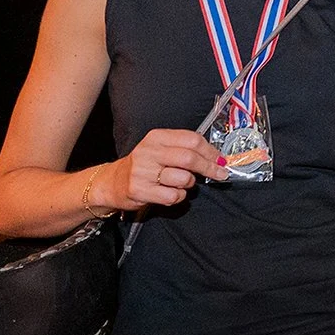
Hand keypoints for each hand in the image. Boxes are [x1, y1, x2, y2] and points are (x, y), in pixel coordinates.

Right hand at [102, 129, 226, 209]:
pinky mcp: (139, 190)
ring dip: (190, 184)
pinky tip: (171, 192)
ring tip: (182, 183)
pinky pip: (173, 196)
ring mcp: (142, 171)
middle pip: (189, 158)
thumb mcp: (162, 149)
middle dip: (209, 168)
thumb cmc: (145, 165)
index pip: (192, 140)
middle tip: (219, 174)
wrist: (114, 182)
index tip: (220, 160)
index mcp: (157, 137)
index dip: (211, 151)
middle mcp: (149, 152)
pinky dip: (178, 196)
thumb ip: (186, 150)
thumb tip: (217, 158)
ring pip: (183, 178)